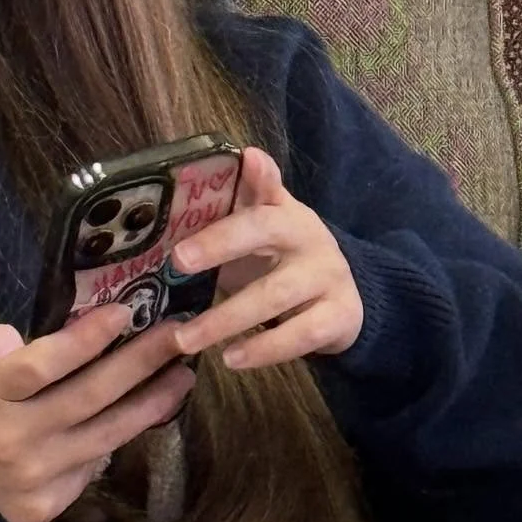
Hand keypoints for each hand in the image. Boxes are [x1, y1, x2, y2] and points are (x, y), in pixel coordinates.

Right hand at [0, 306, 196, 521]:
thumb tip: (37, 342)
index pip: (45, 362)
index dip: (89, 337)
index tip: (126, 311)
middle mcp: (12, 439)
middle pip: (90, 396)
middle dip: (142, 361)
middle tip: (181, 335)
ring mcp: (30, 479)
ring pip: (106, 437)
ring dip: (150, 405)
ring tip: (182, 377)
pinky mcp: (40, 508)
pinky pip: (87, 471)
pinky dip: (111, 443)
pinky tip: (135, 419)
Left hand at [170, 147, 362, 370]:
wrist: (345, 298)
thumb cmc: (286, 259)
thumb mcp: (265, 230)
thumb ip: (241, 203)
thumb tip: (228, 163)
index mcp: (285, 212)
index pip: (264, 192)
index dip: (252, 179)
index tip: (238, 167)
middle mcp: (310, 238)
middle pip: (265, 233)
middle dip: (220, 245)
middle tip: (177, 261)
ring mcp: (328, 278)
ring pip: (276, 296)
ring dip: (227, 318)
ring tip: (187, 338)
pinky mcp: (338, 318)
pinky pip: (299, 336)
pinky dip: (264, 349)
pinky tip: (231, 359)